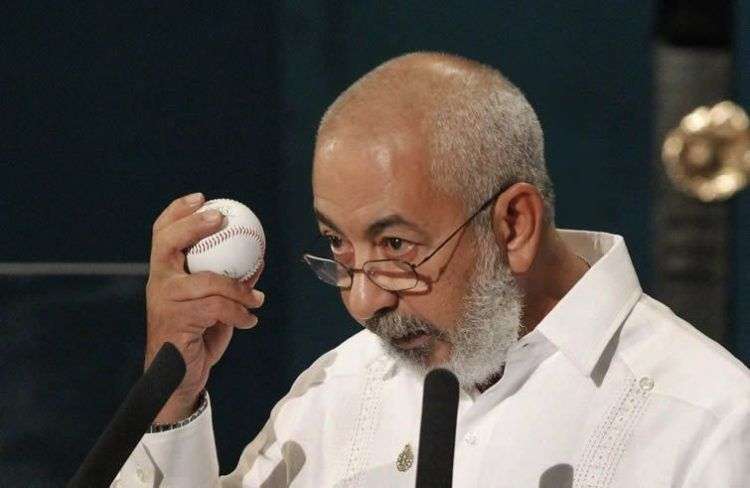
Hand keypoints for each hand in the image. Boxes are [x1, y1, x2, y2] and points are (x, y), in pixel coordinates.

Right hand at [145, 193, 264, 423]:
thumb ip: (228, 281)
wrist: (179, 376)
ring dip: (240, 291)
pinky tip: (251, 320)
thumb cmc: (197, 336)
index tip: (202, 198)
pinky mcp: (177, 320)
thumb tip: (258, 259)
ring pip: (209, 281)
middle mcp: (160, 283)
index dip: (178, 212)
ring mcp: (166, 301)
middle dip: (193, 225)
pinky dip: (241, 313)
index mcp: (165, 273)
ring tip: (257, 300)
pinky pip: (218, 307)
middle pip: (169, 242)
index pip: (161, 233)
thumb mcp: (214, 304)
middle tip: (220, 218)